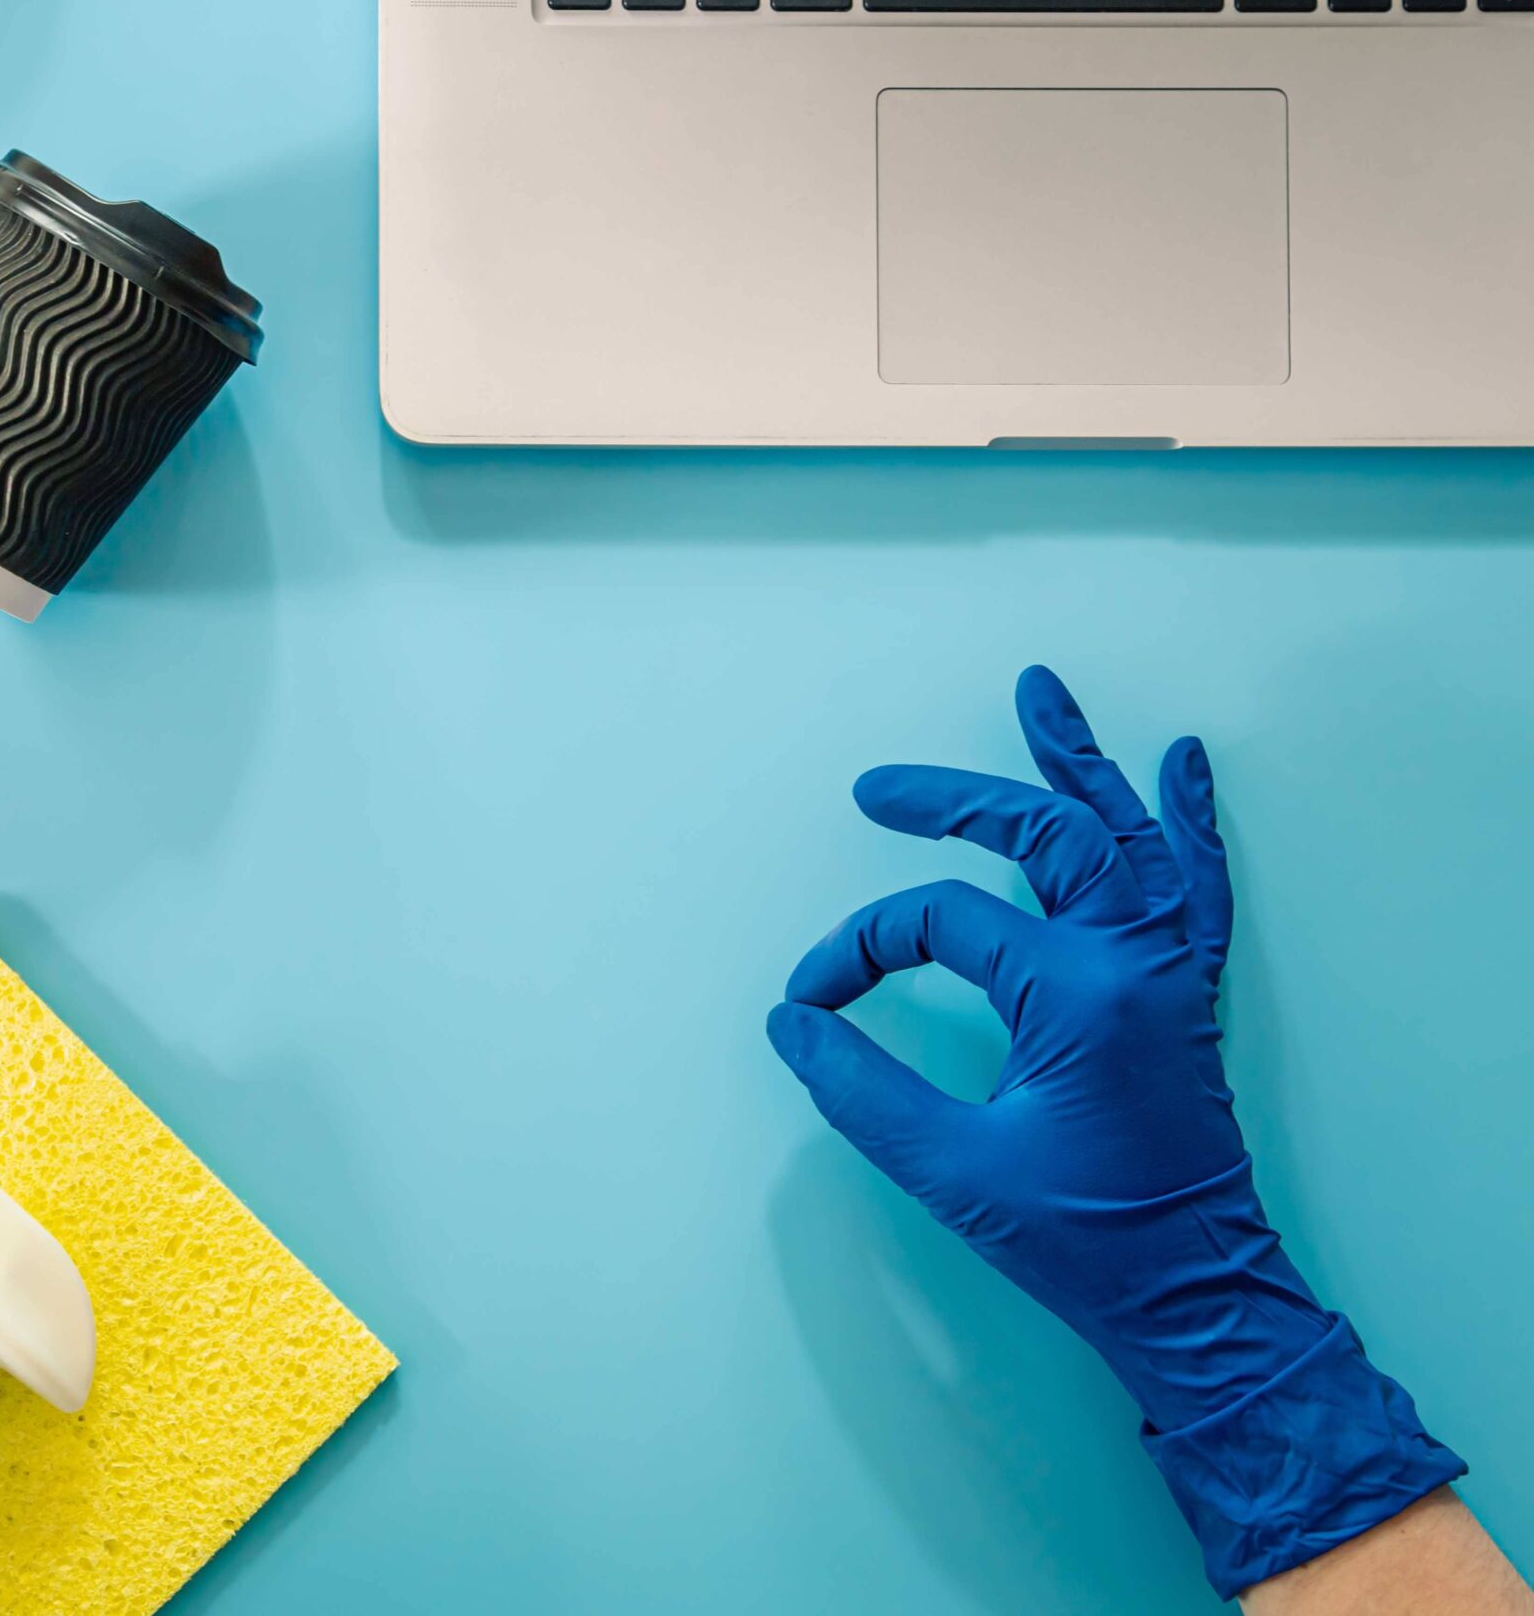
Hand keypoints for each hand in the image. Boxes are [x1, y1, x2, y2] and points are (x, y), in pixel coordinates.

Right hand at [768, 666, 1461, 1596]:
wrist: (1196, 1296)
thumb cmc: (1084, 1241)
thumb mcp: (951, 1170)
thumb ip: (861, 1088)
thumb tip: (794, 1023)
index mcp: (1074, 993)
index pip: (941, 923)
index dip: (861, 948)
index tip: (814, 1000)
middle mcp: (1132, 961)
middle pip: (1043, 835)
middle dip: (953, 800)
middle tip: (878, 787)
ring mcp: (1169, 973)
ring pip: (1126, 836)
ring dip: (1079, 763)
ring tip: (1041, 693)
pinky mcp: (1183, 996)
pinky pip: (1195, 886)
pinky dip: (1187, 821)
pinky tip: (1184, 766)